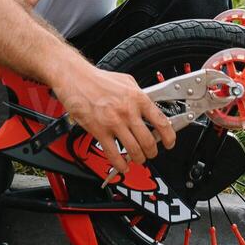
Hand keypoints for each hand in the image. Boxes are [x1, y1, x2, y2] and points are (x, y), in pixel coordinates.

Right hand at [55, 64, 177, 174]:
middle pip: (148, 141)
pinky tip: (122, 166)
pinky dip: (120, 164)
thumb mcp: (127, 81)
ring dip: (139, 159)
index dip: (169, 137)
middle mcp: (128, 111)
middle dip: (152, 151)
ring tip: (138, 159)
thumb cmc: (98, 79)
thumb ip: (140, 95)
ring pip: (134, 150)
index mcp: (138, 98)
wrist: (75, 78)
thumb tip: (151, 107)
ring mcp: (113, 123)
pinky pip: (113, 154)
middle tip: (151, 153)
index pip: (161, 122)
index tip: (169, 143)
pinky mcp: (99, 131)